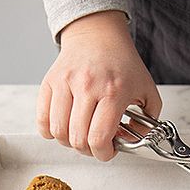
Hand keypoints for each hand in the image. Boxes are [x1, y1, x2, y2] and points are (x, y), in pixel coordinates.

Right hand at [37, 10, 161, 160]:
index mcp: (113, 91)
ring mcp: (65, 84)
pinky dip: (50, 131)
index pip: (99, 137)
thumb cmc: (121, 63)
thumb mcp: (146, 89)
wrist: (97, 36)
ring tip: (78, 134)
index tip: (107, 151)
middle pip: (77, 139)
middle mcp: (87, 86)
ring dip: (68, 141)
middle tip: (94, 143)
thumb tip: (132, 143)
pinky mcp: (49, 83)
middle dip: (86, 150)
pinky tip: (63, 126)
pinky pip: (42, 120)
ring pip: (57, 132)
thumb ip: (147, 121)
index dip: (102, 154)